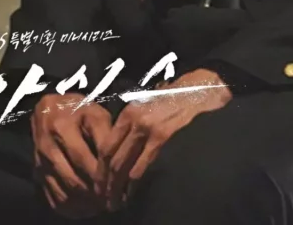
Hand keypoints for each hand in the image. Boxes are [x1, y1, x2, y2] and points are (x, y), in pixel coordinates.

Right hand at [30, 92, 113, 218]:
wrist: (48, 109)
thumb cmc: (77, 110)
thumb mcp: (94, 113)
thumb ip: (107, 136)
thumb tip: (119, 166)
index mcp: (62, 127)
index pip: (83, 159)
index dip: (102, 176)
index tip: (118, 186)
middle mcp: (47, 147)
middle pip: (74, 180)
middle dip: (95, 194)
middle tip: (113, 200)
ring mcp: (40, 163)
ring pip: (65, 194)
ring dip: (86, 204)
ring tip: (102, 205)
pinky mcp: (38, 174)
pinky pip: (55, 200)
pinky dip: (73, 209)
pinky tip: (87, 208)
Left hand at [97, 68, 231, 210]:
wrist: (194, 91)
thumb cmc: (170, 101)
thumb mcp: (145, 107)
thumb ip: (131, 125)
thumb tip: (118, 150)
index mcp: (127, 113)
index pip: (106, 145)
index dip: (100, 167)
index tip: (98, 184)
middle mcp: (133, 120)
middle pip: (111, 156)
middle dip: (105, 181)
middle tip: (104, 198)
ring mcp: (146, 128)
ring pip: (122, 164)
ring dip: (117, 186)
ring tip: (115, 201)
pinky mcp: (161, 136)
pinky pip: (142, 164)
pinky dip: (133, 182)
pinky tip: (131, 193)